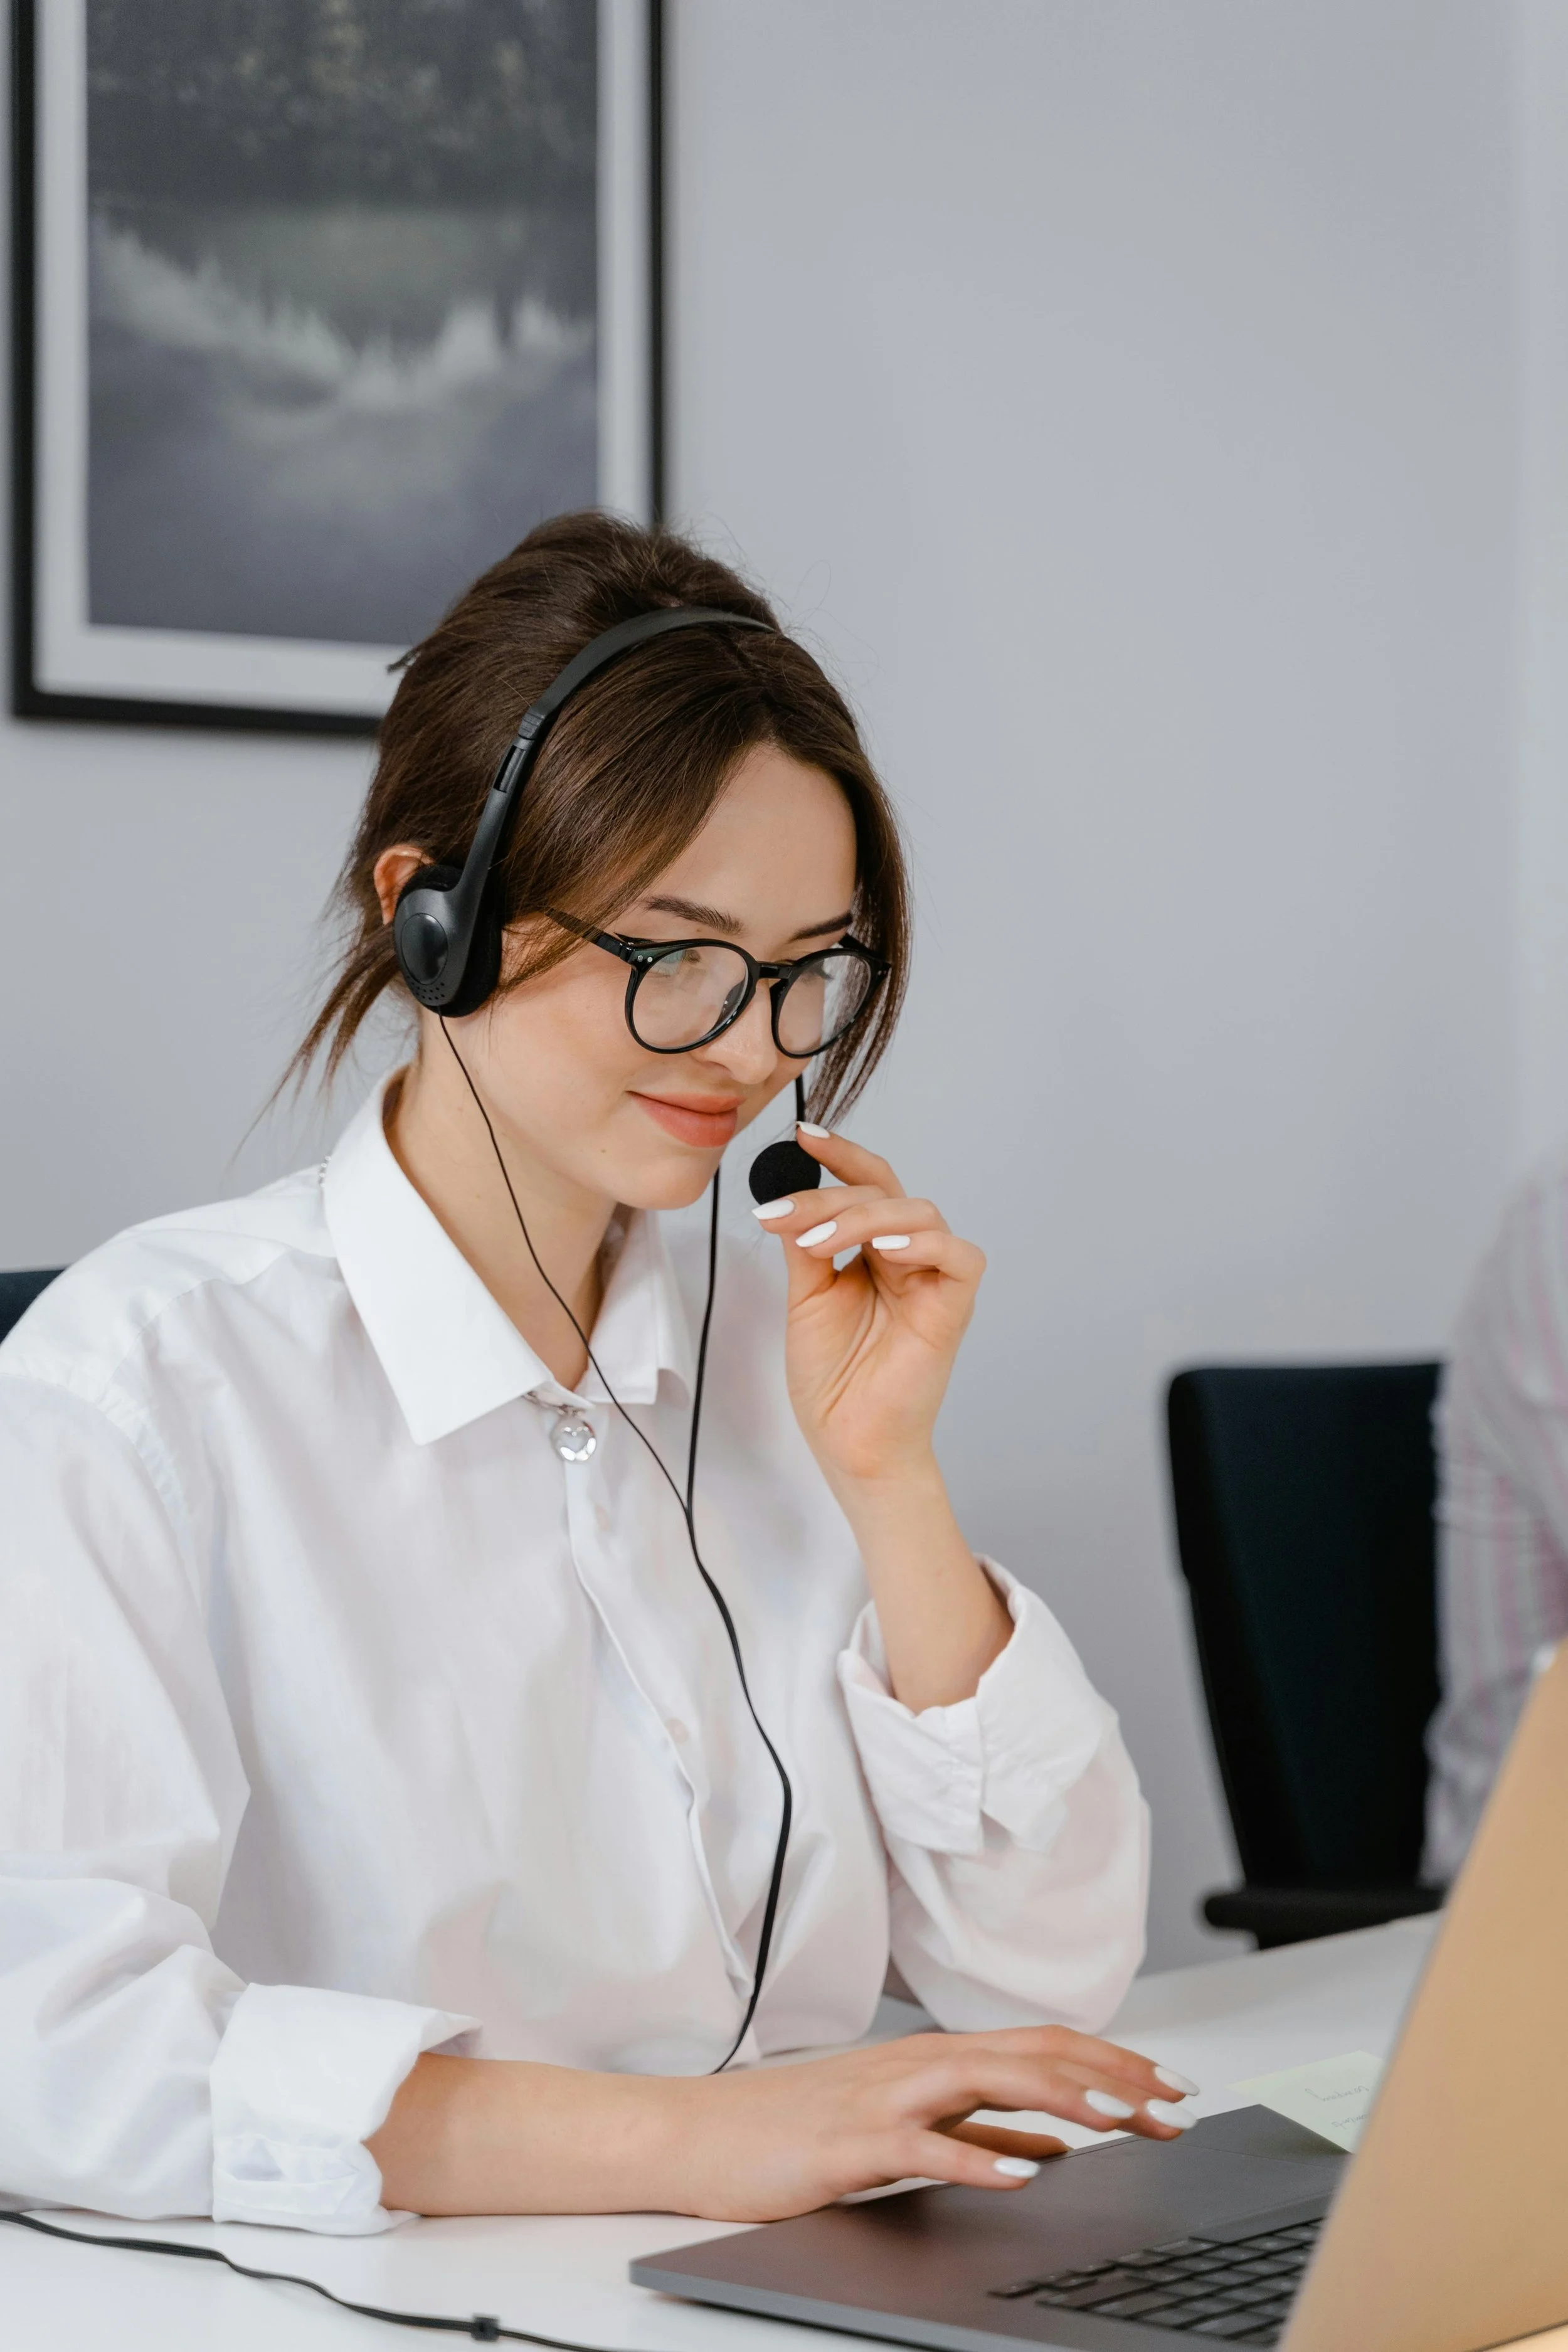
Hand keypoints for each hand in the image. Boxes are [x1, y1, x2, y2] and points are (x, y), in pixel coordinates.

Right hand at [659, 2025, 1197, 2221]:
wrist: (699, 2133)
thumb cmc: (797, 2129)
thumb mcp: (906, 2125)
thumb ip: (980, 2131)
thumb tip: (1052, 2144)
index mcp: (937, 2060)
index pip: (1045, 2047)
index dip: (1113, 2060)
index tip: (1171, 2088)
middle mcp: (919, 2065)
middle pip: (1034, 2055)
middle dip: (1112, 2074)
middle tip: (1174, 2101)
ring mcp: (885, 2098)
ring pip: (988, 2081)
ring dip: (1061, 2096)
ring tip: (1120, 2115)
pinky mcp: (852, 2142)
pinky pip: (925, 2147)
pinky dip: (979, 2157)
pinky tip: (1022, 2174)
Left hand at [755, 1128, 983, 1490]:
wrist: (848, 1441)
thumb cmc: (833, 1379)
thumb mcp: (805, 1298)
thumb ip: (805, 1245)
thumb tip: (788, 1197)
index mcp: (874, 1252)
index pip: (867, 1186)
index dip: (841, 1155)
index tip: (803, 1134)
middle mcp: (907, 1257)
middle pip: (887, 1191)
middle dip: (833, 1194)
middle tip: (784, 1216)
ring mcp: (932, 1279)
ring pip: (919, 1211)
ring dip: (863, 1216)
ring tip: (818, 1244)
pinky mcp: (953, 1306)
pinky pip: (958, 1255)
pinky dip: (921, 1241)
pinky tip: (879, 1249)